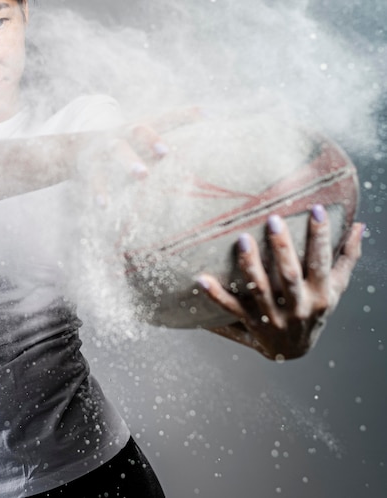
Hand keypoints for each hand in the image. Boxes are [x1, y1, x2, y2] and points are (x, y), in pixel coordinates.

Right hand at [77, 107, 202, 206]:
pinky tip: (104, 206)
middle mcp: (123, 134)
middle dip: (151, 138)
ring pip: (117, 152)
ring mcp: (104, 149)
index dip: (183, 116)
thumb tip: (208, 116)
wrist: (72, 149)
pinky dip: (99, 192)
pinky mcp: (90, 168)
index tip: (205, 117)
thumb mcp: (141, 133)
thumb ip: (170, 127)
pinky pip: (95, 180)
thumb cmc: (121, 143)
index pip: (163, 118)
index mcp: (139, 127)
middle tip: (167, 151)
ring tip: (143, 174)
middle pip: (137, 130)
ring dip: (129, 162)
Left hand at [198, 206, 364, 360]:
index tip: (316, 209)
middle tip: (273, 220)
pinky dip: (216, 295)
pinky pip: (231, 309)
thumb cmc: (315, 310)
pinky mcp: (250, 324)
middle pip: (289, 276)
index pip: (321, 262)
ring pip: (260, 290)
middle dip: (283, 248)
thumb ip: (346, 258)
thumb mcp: (335, 288)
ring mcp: (272, 317)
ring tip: (243, 240)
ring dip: (250, 265)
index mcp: (319, 295)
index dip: (321, 237)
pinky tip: (202, 279)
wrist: (295, 352)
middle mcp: (297, 307)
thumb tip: (360, 226)